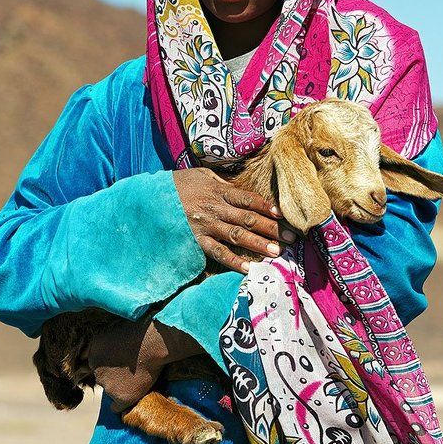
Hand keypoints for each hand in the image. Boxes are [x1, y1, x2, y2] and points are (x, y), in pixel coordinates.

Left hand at [88, 317, 202, 412]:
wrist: (154, 342)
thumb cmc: (140, 332)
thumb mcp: (115, 332)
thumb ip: (107, 346)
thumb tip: (107, 354)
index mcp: (93, 351)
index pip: (94, 364)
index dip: (106, 364)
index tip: (117, 364)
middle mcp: (96, 370)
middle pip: (102, 378)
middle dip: (112, 376)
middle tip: (129, 370)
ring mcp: (107, 386)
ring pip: (111, 391)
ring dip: (120, 387)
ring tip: (137, 377)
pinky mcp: (120, 397)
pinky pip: (117, 407)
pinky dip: (124, 404)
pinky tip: (133, 396)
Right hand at [173, 168, 297, 273]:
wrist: (151, 198)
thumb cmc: (178, 184)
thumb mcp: (200, 175)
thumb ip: (221, 182)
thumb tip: (240, 187)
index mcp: (218, 190)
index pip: (248, 198)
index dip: (266, 206)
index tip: (283, 214)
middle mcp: (215, 208)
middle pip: (248, 219)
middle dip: (271, 228)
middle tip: (291, 238)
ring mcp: (206, 226)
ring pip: (237, 236)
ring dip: (258, 245)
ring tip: (276, 252)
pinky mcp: (196, 240)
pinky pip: (217, 252)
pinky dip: (233, 261)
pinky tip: (248, 268)